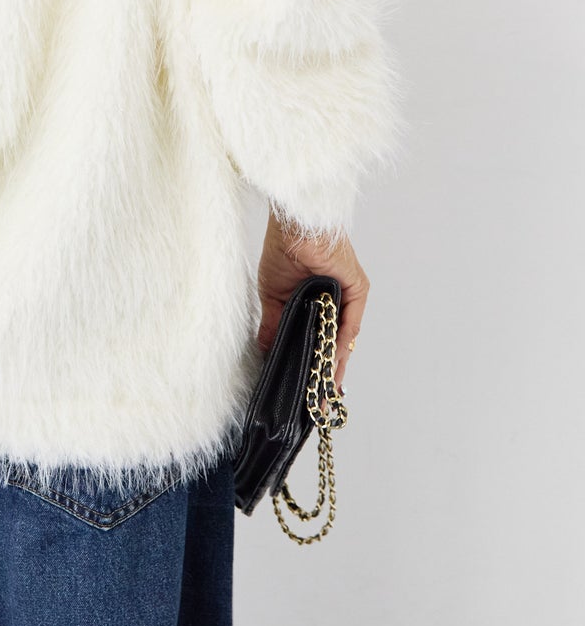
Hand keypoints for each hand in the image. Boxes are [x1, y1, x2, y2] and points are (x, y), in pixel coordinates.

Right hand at [256, 210, 368, 394]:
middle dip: (326, 371)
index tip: (306, 388)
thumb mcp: (274, 296)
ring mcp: (348, 296)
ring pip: (343, 337)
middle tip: (318, 400)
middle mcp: (337, 300)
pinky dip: (342, 344)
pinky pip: (350, 323)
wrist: (293, 224)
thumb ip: (274, 325)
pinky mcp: (357, 289)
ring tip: (326, 389)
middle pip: (334, 342)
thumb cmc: (283, 249)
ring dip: (336, 363)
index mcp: (318, 300)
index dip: (313, 362)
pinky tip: (334, 363)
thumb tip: (267, 352)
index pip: (319, 337)